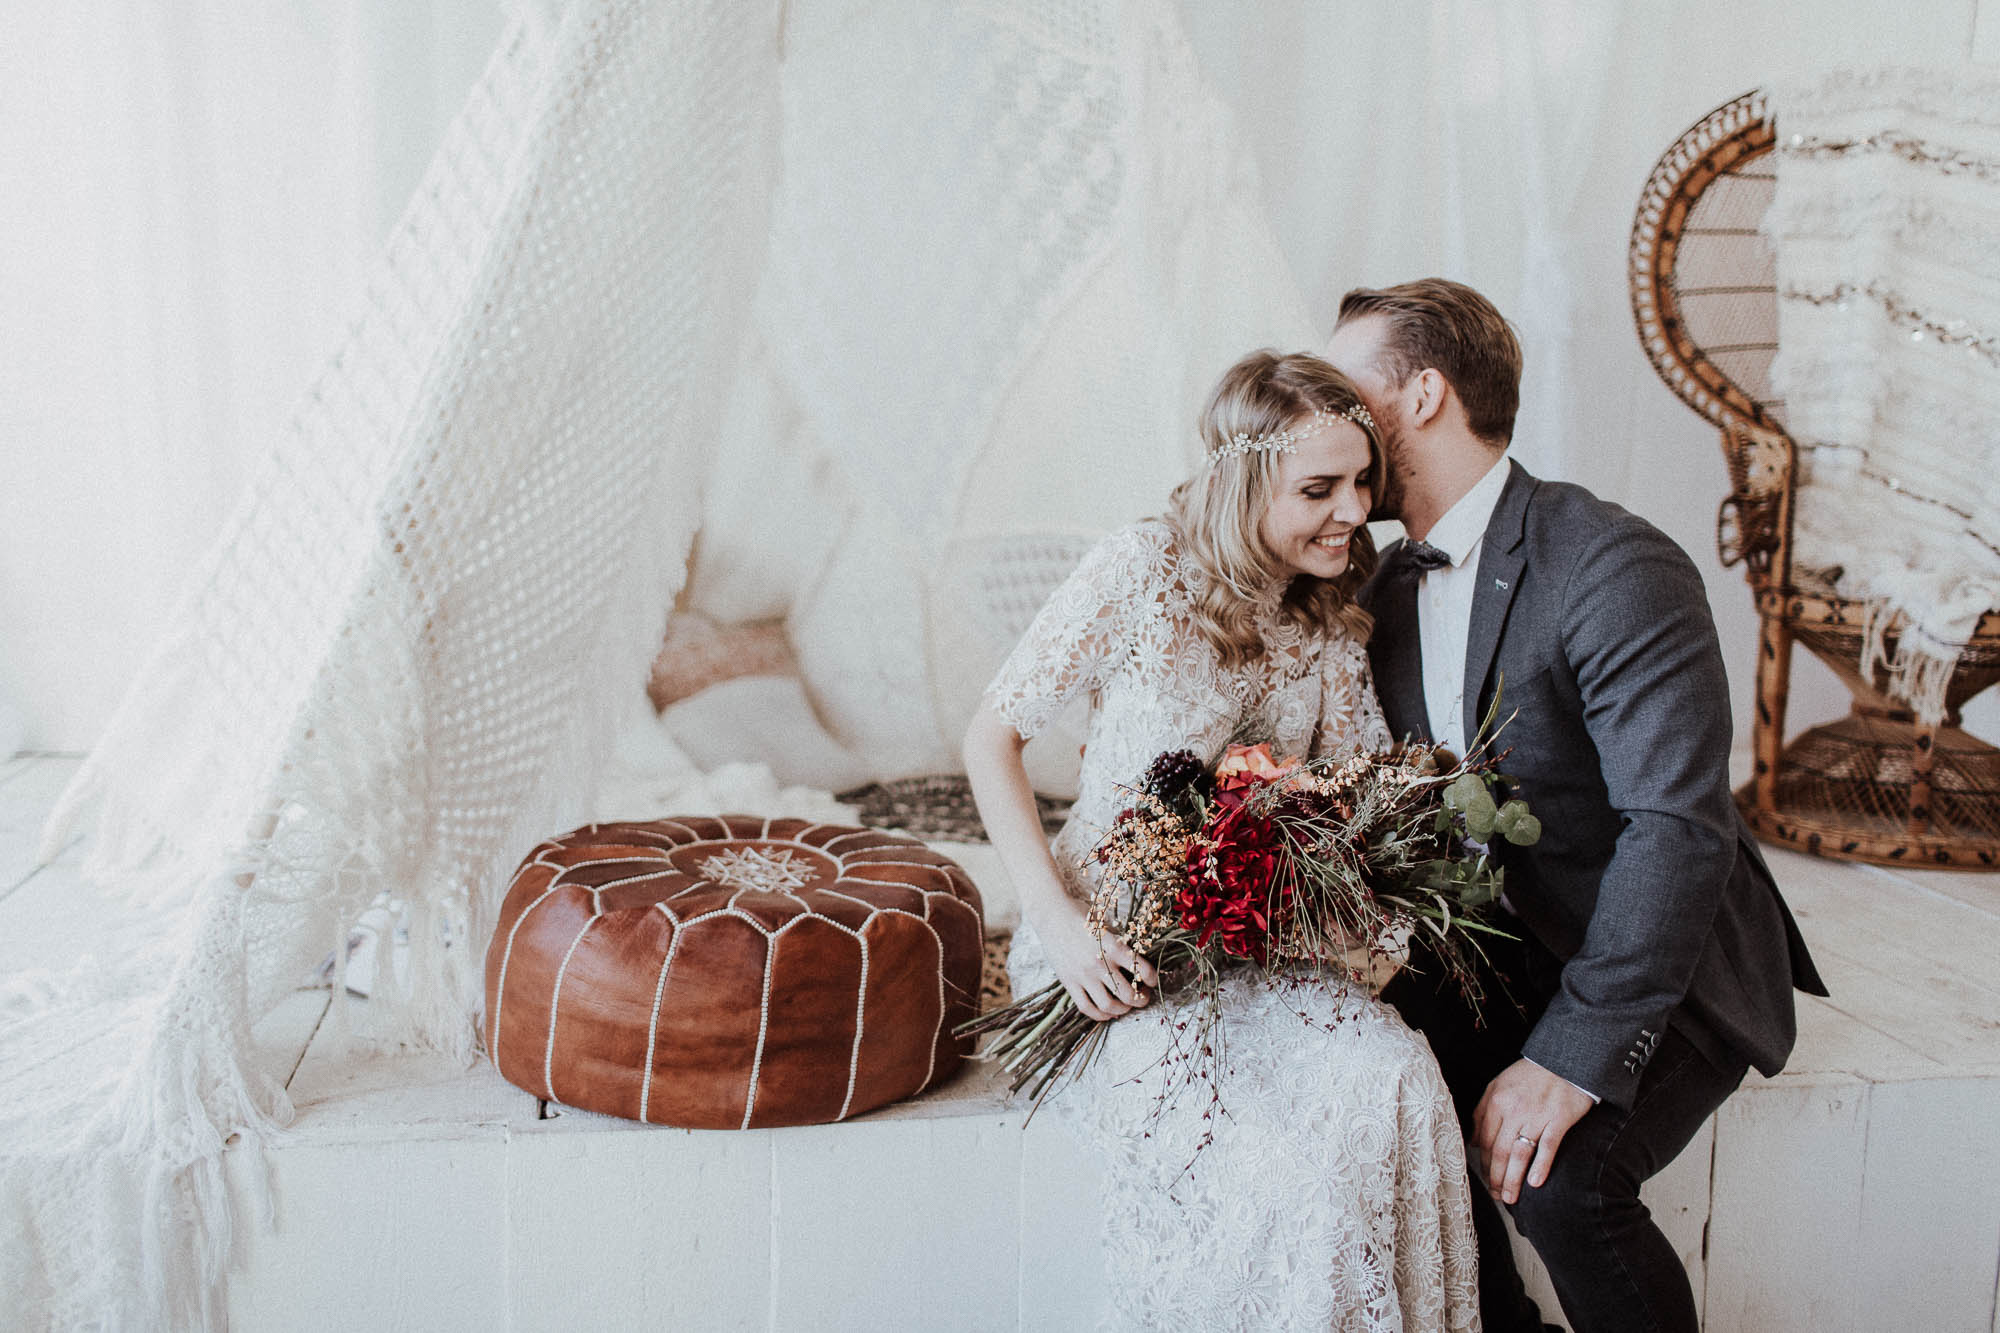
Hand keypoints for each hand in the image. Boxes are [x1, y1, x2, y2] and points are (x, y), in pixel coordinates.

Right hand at [1030, 894, 1157, 1021]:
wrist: (1052, 915)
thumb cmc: (1083, 916)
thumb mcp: (1107, 926)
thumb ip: (1121, 946)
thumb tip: (1138, 963)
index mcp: (1113, 947)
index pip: (1142, 970)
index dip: (1153, 979)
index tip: (1153, 981)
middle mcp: (1099, 964)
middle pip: (1128, 995)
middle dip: (1141, 999)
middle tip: (1143, 996)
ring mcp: (1083, 976)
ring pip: (1108, 1005)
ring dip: (1123, 1009)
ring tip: (1127, 1005)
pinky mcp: (1069, 982)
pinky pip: (1086, 1007)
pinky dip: (1100, 1015)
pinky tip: (1108, 1012)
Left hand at [1473, 1059, 1594, 1204]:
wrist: (1564, 1060)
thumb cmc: (1530, 1075)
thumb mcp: (1498, 1085)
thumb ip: (1483, 1111)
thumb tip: (1473, 1141)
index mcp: (1496, 1102)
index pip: (1485, 1140)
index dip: (1484, 1164)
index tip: (1486, 1180)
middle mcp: (1514, 1110)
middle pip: (1499, 1151)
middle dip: (1495, 1178)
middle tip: (1497, 1196)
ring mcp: (1537, 1115)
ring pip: (1519, 1154)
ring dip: (1513, 1179)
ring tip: (1510, 1198)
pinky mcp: (1559, 1119)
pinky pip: (1548, 1146)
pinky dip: (1541, 1166)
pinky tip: (1535, 1183)